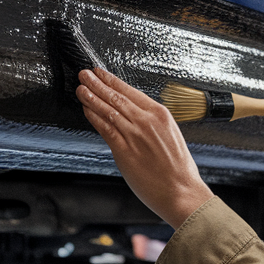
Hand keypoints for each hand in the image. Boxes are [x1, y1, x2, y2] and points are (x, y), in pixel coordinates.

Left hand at [76, 69, 213, 227]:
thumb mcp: (170, 136)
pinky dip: (94, 116)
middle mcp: (147, 120)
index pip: (130, 91)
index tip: (100, 73)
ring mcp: (135, 134)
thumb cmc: (178, 169)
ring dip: (92, 97)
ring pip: (109, 110)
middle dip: (98, 84)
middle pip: (117, 97)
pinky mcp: (125, 150)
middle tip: (84, 74)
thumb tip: (135, 117)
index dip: (112, 81)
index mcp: (161, 114)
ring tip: (81, 88)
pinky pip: (105, 128)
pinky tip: (86, 109)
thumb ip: (153, 124)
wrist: (181, 190)